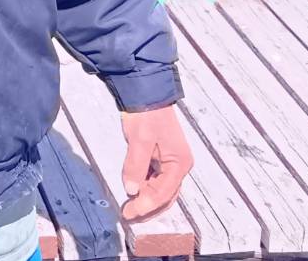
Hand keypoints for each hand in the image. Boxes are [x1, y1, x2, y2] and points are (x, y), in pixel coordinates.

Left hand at [119, 104, 192, 219]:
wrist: (146, 91)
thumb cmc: (146, 113)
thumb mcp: (140, 139)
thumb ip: (136, 165)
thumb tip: (132, 190)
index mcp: (179, 163)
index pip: (164, 192)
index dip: (146, 205)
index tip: (130, 212)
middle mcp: (178, 165)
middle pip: (165, 196)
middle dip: (148, 207)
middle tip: (128, 215)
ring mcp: (170, 162)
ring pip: (160, 189)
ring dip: (145, 199)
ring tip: (128, 207)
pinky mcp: (160, 158)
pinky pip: (154, 180)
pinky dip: (144, 188)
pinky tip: (133, 191)